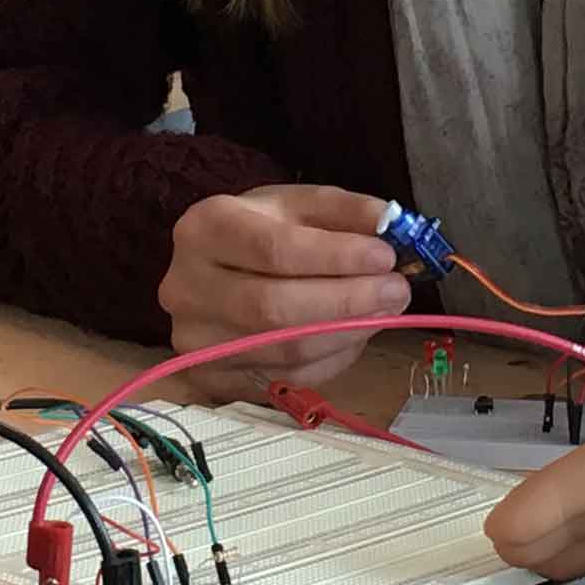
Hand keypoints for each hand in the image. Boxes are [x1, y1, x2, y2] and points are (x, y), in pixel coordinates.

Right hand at [157, 184, 408, 397]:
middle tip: (396, 289)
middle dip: (347, 301)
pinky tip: (355, 334)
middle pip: (274, 306)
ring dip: (348, 332)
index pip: (273, 248)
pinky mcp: (213, 379)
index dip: (336, 256)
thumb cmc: (258, 234)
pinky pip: (287, 379)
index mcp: (205, 229)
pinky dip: (333, 359)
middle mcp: (187, 287)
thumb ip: (345, 210)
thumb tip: (391, 223)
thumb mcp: (295, 205)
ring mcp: (196, 341)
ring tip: (386, 310)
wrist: (212, 274)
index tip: (385, 256)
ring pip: (285, 350)